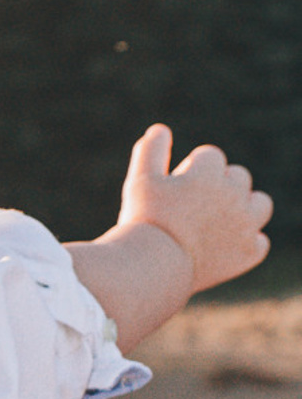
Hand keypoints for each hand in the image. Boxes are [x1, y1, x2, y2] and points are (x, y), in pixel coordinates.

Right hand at [119, 123, 271, 293]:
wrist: (151, 269)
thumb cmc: (143, 222)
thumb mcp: (139, 182)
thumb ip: (150, 151)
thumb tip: (159, 129)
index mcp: (210, 171)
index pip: (209, 157)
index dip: (190, 171)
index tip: (173, 189)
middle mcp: (234, 194)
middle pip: (237, 177)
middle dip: (219, 187)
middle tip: (190, 208)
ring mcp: (245, 225)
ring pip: (260, 204)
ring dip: (244, 208)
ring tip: (217, 223)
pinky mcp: (248, 253)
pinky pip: (259, 243)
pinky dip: (246, 244)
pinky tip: (223, 249)